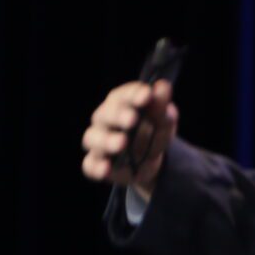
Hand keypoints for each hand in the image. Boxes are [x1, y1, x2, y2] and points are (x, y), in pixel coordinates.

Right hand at [81, 79, 178, 198]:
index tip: (147, 96)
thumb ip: (162, 107)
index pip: (124, 95)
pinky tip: (106, 168)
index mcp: (120, 103)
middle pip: (106, 114)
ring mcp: (97, 141)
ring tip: (122, 143)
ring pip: (94, 138)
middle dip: (118, 116)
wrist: (149, 162)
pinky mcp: (95, 163)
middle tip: (132, 119)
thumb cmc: (152, 133)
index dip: (134, 94)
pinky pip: (91, 165)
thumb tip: (163, 86)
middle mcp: (104, 119)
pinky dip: (97, 167)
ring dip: (107, 140)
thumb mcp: (163, 122)